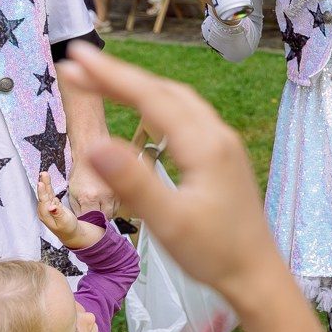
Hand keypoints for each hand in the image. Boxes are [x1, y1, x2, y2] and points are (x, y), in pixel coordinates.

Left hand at [37, 171, 78, 241]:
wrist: (71, 233)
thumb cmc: (69, 228)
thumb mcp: (64, 222)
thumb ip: (58, 214)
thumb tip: (51, 207)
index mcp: (46, 215)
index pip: (43, 201)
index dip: (42, 192)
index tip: (40, 183)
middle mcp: (44, 210)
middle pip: (43, 195)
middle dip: (43, 184)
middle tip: (43, 173)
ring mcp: (48, 208)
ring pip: (46, 194)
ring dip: (46, 183)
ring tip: (44, 174)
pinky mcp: (52, 205)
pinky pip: (50, 194)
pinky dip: (49, 187)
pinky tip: (47, 182)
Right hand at [56, 42, 277, 306]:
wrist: (256, 274)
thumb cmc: (214, 253)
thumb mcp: (168, 222)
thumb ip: (133, 182)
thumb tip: (95, 143)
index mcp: (205, 146)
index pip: (151, 98)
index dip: (111, 75)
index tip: (76, 57)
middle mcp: (217, 136)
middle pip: (164, 92)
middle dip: (119, 76)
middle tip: (77, 65)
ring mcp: (223, 144)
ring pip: (178, 101)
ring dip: (140, 87)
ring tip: (101, 79)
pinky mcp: (223, 156)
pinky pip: (187, 115)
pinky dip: (157, 103)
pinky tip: (144, 108)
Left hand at [67, 159, 116, 218]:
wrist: (90, 157)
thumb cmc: (80, 173)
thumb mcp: (73, 193)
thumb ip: (77, 209)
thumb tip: (82, 220)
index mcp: (90, 198)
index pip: (91, 220)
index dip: (88, 222)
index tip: (86, 222)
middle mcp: (105, 196)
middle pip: (104, 219)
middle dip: (98, 220)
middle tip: (93, 216)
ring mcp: (115, 194)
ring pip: (113, 213)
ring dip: (106, 213)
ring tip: (99, 208)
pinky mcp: (120, 191)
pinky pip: (118, 206)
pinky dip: (112, 207)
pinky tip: (105, 202)